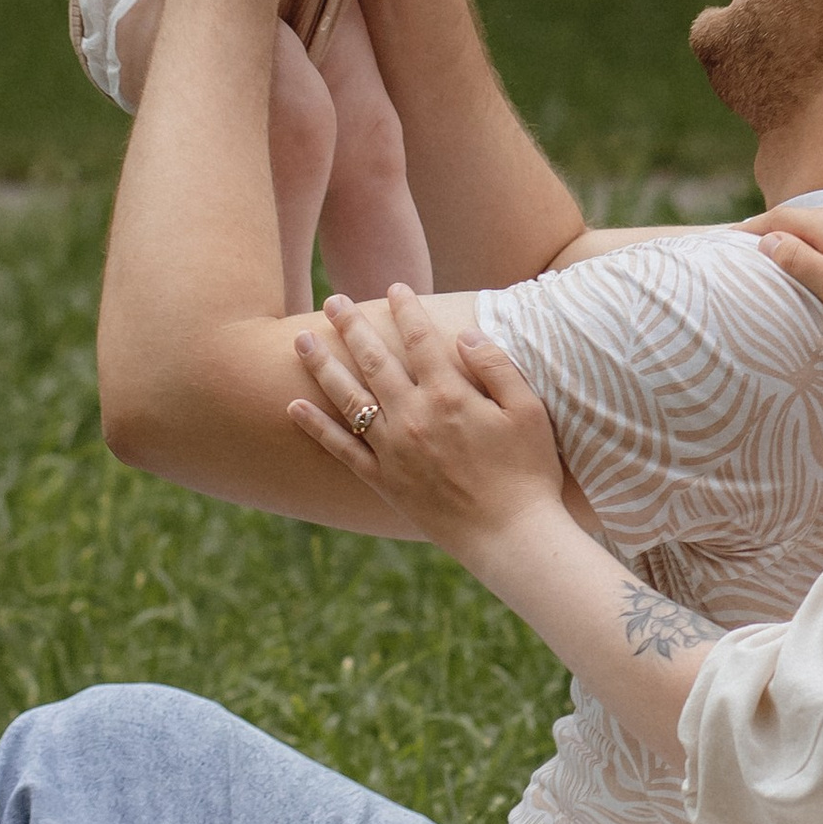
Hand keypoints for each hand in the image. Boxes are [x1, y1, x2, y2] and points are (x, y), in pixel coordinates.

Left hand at [290, 287, 565, 554]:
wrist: (511, 536)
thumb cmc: (529, 473)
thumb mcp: (528, 411)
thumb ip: (496, 366)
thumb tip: (463, 334)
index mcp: (449, 395)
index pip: (420, 339)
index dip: (406, 309)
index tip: (394, 287)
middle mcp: (413, 417)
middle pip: (374, 360)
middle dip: (351, 326)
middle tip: (334, 301)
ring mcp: (393, 449)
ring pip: (348, 397)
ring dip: (322, 365)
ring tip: (301, 340)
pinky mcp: (384, 481)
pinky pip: (340, 448)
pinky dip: (315, 426)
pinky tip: (294, 406)